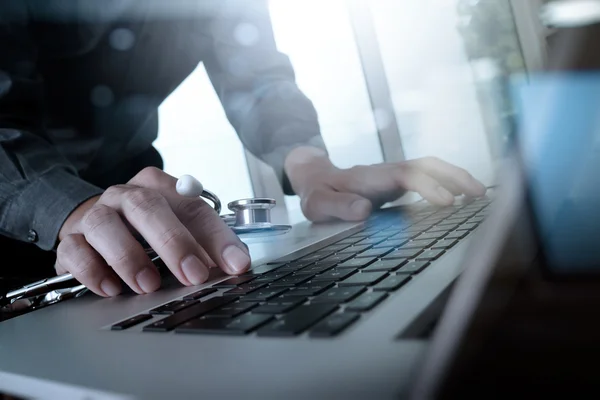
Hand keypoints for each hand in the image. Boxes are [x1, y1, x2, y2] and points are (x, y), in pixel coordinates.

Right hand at [56, 167, 250, 296]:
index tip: (236, 264)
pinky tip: (111, 288)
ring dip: (129, 257)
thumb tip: (234, 267)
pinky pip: (74, 250)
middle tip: (194, 275)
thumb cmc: (144, 229)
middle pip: (147, 208)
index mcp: (159, 187)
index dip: (217, 237)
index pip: (193, 207)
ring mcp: (94, 215)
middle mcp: (125, 196)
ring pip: (104, 225)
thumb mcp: (179, 229)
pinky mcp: (70, 239)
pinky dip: (92, 271)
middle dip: (174, 243)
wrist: (92, 225)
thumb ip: (205, 245)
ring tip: (148, 285)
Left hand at [285, 147, 486, 221]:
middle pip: (425, 164)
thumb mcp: (319, 204)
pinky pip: (427, 176)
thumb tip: (364, 210)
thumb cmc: (318, 195)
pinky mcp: (398, 180)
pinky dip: (447, 182)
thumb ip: (339, 206)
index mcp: (369, 178)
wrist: (316, 179)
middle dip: (453, 175)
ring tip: (481, 193)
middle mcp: (386, 172)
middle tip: (479, 193)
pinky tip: (462, 196)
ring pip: (430, 167)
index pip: (405, 176)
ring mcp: (393, 174)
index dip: (428, 186)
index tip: (447, 202)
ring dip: (456, 176)